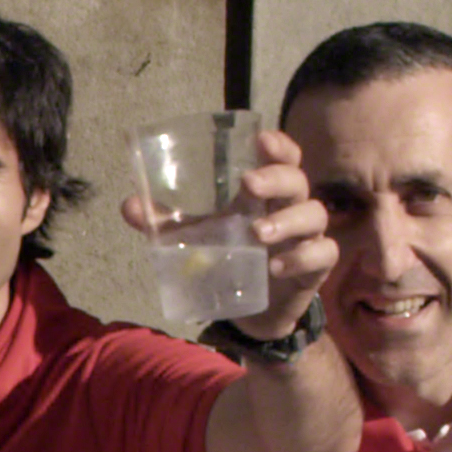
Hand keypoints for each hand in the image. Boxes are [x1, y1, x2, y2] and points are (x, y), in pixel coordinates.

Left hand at [113, 125, 335, 325]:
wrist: (251, 312)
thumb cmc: (229, 259)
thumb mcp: (195, 239)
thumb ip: (164, 222)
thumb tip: (128, 205)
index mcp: (265, 194)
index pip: (282, 158)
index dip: (278, 146)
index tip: (261, 140)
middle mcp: (291, 208)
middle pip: (297, 179)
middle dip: (276, 177)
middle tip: (249, 184)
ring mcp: (306, 236)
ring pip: (314, 214)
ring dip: (288, 220)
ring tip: (257, 233)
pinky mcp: (316, 268)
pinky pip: (322, 254)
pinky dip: (302, 257)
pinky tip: (277, 267)